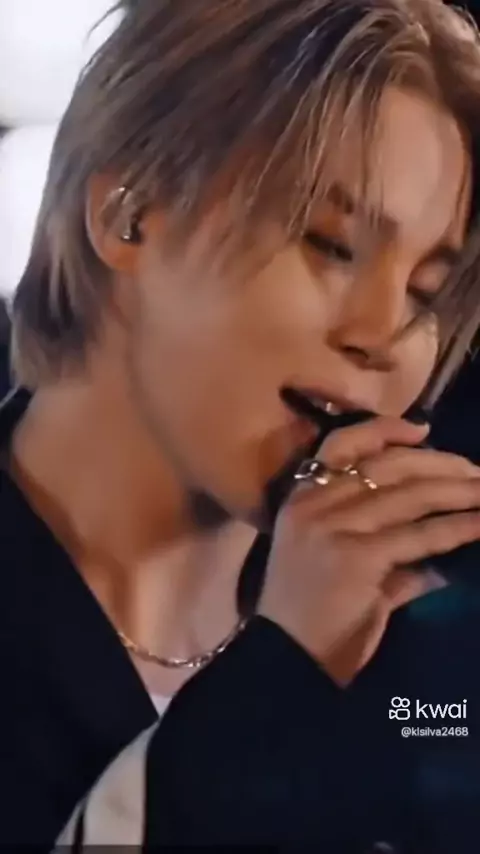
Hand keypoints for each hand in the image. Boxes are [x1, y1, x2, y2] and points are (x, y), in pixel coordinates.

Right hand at [259, 416, 479, 682]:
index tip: (424, 431)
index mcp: (301, 500)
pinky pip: (419, 535)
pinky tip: (479, 526)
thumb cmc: (309, 617)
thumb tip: (439, 534)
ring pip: (409, 497)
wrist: (287, 660)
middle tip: (477, 472)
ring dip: (459, 493)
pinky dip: (456, 528)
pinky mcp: (358, 556)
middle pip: (387, 467)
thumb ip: (384, 546)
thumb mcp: (337, 566)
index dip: (386, 431)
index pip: (342, 445)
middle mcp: (314, 505)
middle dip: (440, 464)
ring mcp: (334, 528)